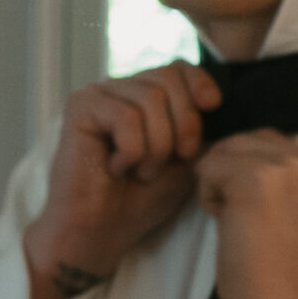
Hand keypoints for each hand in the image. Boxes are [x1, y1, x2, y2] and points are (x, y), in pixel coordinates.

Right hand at [22, 63, 220, 298]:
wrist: (102, 232)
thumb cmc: (140, 199)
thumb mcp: (184, 159)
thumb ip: (197, 127)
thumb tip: (217, 97)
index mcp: (142, 95)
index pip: (177, 67)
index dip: (199, 83)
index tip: (213, 107)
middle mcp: (118, 88)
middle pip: (167, 78)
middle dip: (184, 122)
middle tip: (176, 158)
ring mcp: (96, 95)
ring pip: (149, 99)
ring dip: (157, 145)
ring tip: (141, 171)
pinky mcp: (79, 108)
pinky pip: (125, 117)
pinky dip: (132, 151)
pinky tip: (116, 168)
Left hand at [196, 131, 297, 298]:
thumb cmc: (280, 270)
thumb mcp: (293, 208)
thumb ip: (279, 175)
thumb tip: (231, 148)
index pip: (268, 142)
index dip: (249, 174)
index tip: (263, 215)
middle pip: (244, 140)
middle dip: (232, 175)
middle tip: (247, 220)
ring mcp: (286, 167)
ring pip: (224, 151)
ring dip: (219, 184)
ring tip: (239, 221)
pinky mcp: (255, 179)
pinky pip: (206, 168)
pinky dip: (207, 198)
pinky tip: (228, 225)